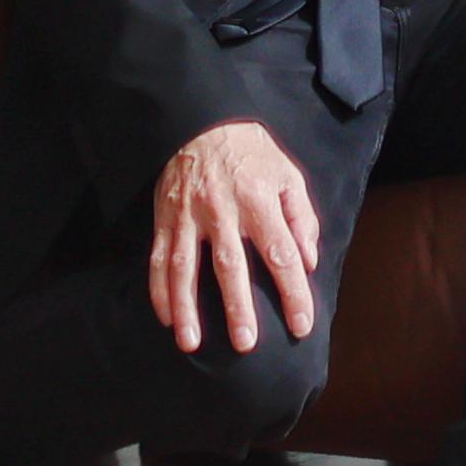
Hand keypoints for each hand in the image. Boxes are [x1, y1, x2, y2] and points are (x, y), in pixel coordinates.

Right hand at [149, 117, 323, 356]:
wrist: (202, 121)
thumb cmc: (252, 154)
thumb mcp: (288, 175)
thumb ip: (301, 218)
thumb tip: (308, 262)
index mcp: (259, 198)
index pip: (281, 253)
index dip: (293, 292)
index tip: (301, 325)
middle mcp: (222, 208)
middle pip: (231, 265)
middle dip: (237, 307)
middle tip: (245, 344)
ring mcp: (189, 214)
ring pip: (185, 267)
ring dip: (186, 307)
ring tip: (191, 342)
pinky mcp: (165, 217)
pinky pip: (158, 258)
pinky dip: (159, 290)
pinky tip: (166, 318)